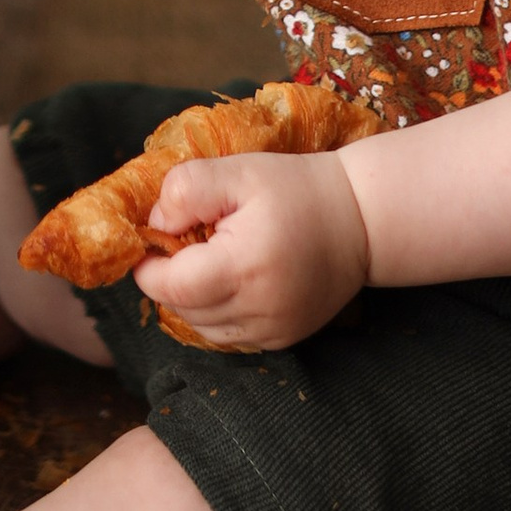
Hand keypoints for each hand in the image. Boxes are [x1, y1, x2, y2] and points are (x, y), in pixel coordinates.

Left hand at [132, 151, 371, 353]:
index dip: (150, 267)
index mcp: (244, 267)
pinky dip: (220, 311)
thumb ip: (186, 190)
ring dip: (194, 299)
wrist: (360, 219)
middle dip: (172, 279)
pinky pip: (230, 334)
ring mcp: (272, 332)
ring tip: (214, 259)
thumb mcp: (238, 171)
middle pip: (183, 310)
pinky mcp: (283, 340)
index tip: (153, 241)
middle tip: (189, 242)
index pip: (171, 288)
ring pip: (203, 328)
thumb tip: (154, 224)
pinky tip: (235, 278)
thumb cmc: (296, 189)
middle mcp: (258, 311)